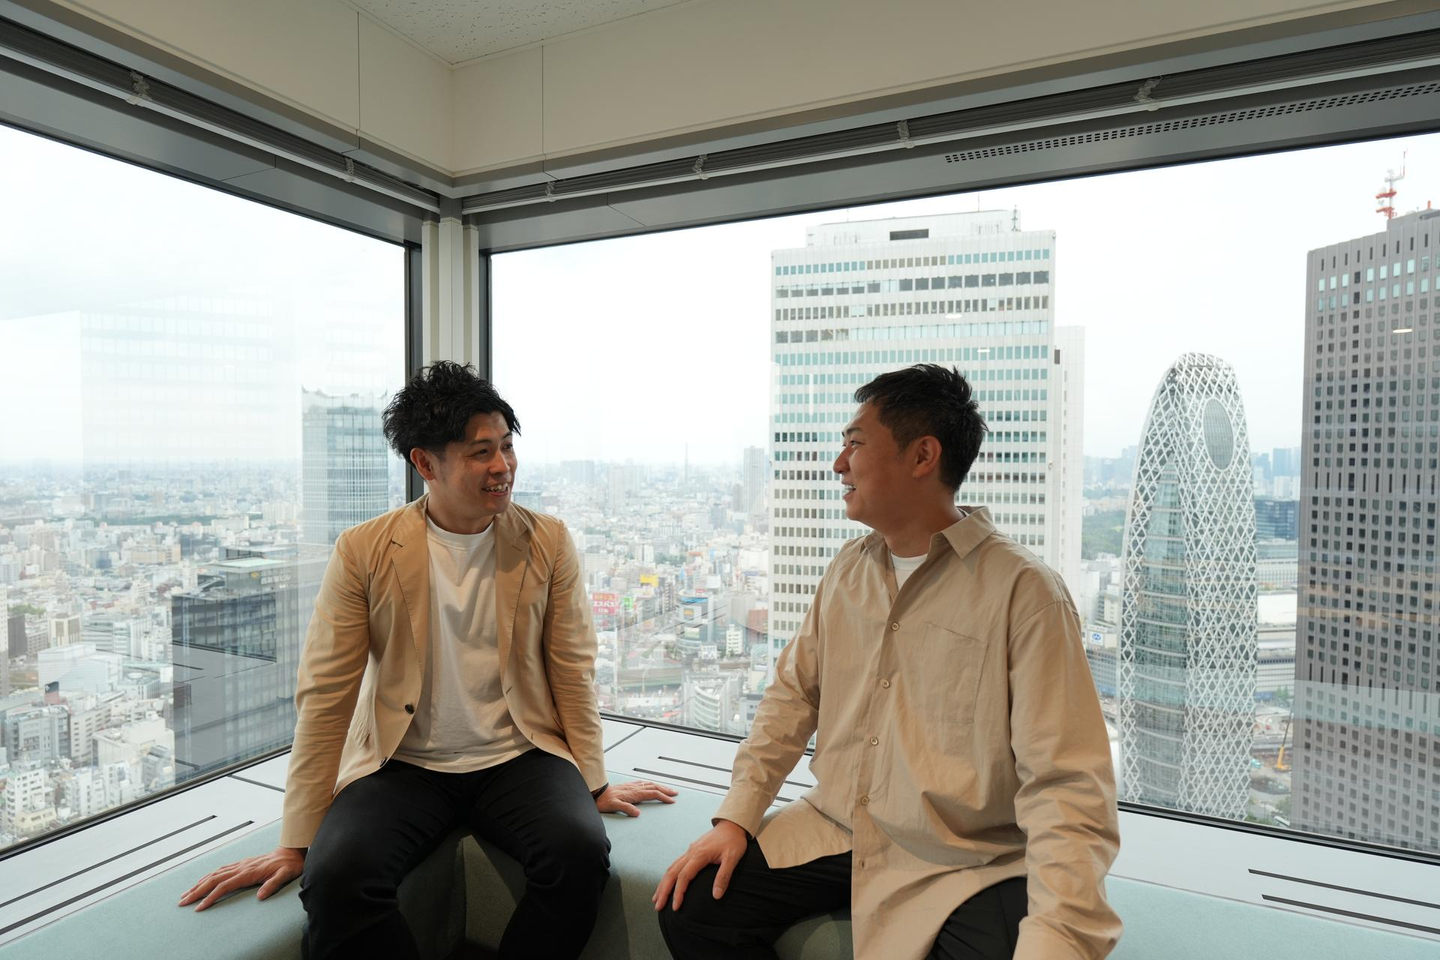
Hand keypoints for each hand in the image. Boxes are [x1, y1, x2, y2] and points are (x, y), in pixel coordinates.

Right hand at [177, 846, 304, 910]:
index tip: (199, 907)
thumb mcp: (285, 875)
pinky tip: (202, 882)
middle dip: (197, 891)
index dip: (211, 897)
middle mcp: (241, 867)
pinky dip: (208, 877)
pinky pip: (220, 870)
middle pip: (213, 879)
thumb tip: (260, 896)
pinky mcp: (241, 864)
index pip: (224, 886)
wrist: (291, 852)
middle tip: (182, 902)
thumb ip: (273, 885)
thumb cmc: (289, 865)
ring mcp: (240, 865)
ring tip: (186, 894)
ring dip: (199, 884)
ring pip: (214, 874)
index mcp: (249, 872)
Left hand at [595, 779, 677, 816]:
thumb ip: (626, 808)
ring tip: (667, 789)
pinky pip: (643, 783)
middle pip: (654, 787)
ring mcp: (632, 786)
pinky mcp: (628, 786)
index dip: (663, 797)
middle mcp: (635, 788)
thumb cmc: (604, 801)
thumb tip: (637, 813)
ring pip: (650, 784)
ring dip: (660, 786)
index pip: (653, 794)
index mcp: (634, 793)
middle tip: (675, 793)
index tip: (672, 801)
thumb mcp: (614, 806)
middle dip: (666, 790)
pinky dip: (651, 784)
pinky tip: (650, 785)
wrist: (597, 792)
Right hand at [652, 819, 747, 911]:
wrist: (732, 824)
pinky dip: (668, 876)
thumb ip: (724, 877)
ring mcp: (690, 851)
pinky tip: (666, 883)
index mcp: (699, 854)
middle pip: (672, 873)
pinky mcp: (691, 851)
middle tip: (658, 907)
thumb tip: (716, 896)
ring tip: (656, 898)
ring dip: (663, 884)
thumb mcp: (733, 859)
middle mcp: (691, 852)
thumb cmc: (734, 841)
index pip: (684, 876)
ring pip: (671, 868)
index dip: (678, 892)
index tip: (676, 907)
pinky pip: (675, 865)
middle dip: (663, 891)